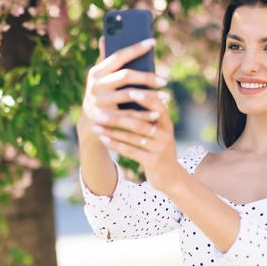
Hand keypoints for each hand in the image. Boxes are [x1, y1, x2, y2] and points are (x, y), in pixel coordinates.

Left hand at [83, 36, 181, 191]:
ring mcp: (159, 149)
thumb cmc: (158, 147)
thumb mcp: (159, 131)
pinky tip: (102, 138)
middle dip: (118, 116)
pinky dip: (115, 143)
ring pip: (133, 137)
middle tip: (99, 109)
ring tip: (96, 123)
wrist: (170, 176)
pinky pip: (130, 151)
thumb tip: (129, 90)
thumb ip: (148, 115)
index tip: (129, 89)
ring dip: (112, 130)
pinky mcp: (152, 162)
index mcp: (167, 124)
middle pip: (140, 123)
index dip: (145, 98)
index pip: (158, 106)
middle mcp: (165, 135)